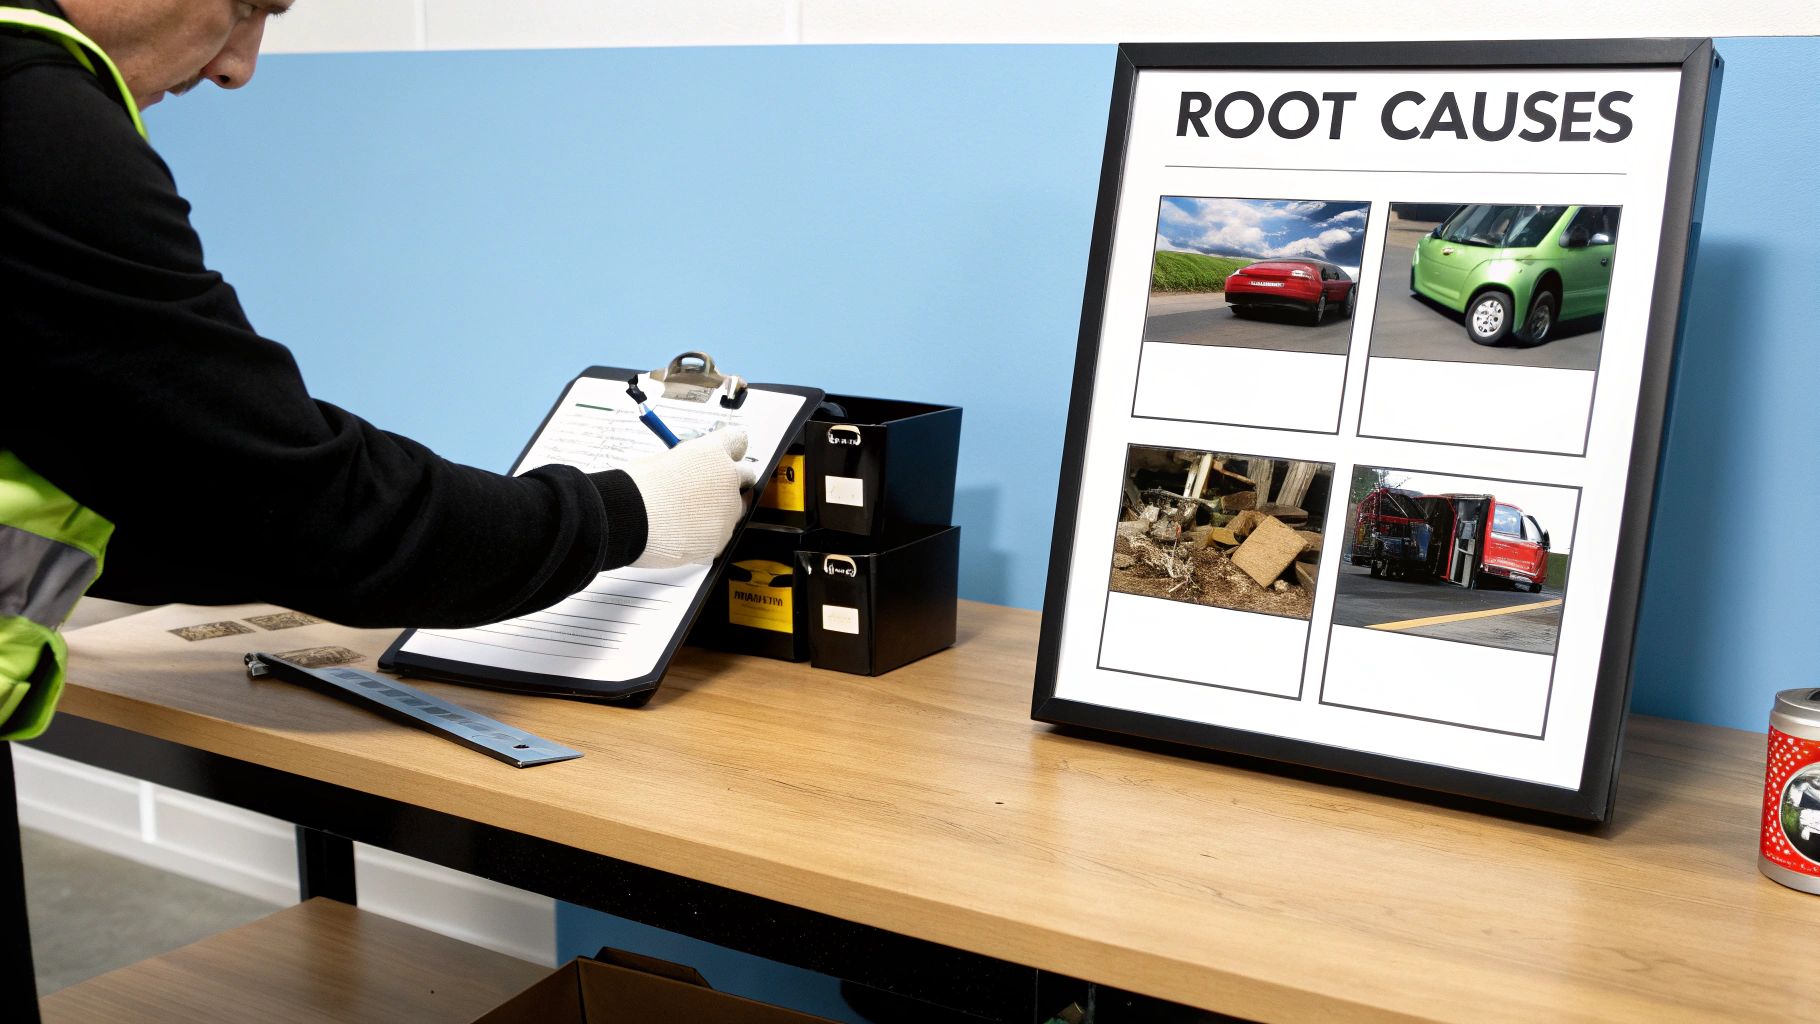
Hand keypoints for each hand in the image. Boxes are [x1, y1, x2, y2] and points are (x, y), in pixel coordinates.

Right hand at [621, 428, 759, 567]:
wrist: (628, 518)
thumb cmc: (636, 488)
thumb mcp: (662, 460)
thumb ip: (687, 464)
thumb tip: (688, 471)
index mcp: (712, 452)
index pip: (738, 440)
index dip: (729, 450)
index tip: (724, 457)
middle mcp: (728, 478)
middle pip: (745, 476)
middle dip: (731, 482)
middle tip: (707, 491)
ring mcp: (728, 510)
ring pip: (736, 509)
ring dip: (719, 511)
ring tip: (686, 518)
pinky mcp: (722, 538)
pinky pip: (721, 535)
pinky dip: (707, 536)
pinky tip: (684, 534)